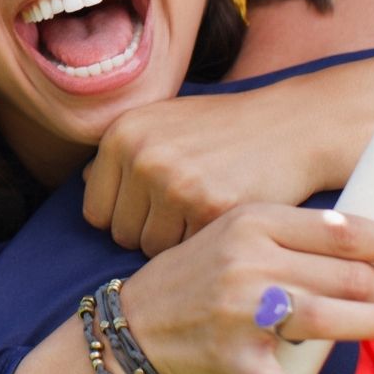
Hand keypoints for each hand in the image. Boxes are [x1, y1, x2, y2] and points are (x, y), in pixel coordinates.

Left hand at [84, 72, 373, 257]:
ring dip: (175, 242)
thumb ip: (122, 151)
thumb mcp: (164, 121)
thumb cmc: (223, 129)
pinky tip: (221, 218)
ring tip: (203, 213)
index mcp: (122, 134)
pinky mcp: (211, 208)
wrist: (291, 125)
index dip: (125, 216)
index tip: (154, 209)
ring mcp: (176, 183)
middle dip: (149, 231)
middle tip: (185, 211)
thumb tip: (83, 181)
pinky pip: (186, 252)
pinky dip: (203, 245)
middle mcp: (142, 156)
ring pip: (151, 249)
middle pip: (120, 234)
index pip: (95, 211)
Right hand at [118, 204, 373, 373]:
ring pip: (324, 318)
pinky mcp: (229, 358)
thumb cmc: (199, 275)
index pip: (343, 231)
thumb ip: (298, 237)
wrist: (133, 324)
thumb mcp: (239, 235)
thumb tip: (372, 245)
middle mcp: (248, 260)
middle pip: (343, 274)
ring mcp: (238, 310)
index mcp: (255, 222)